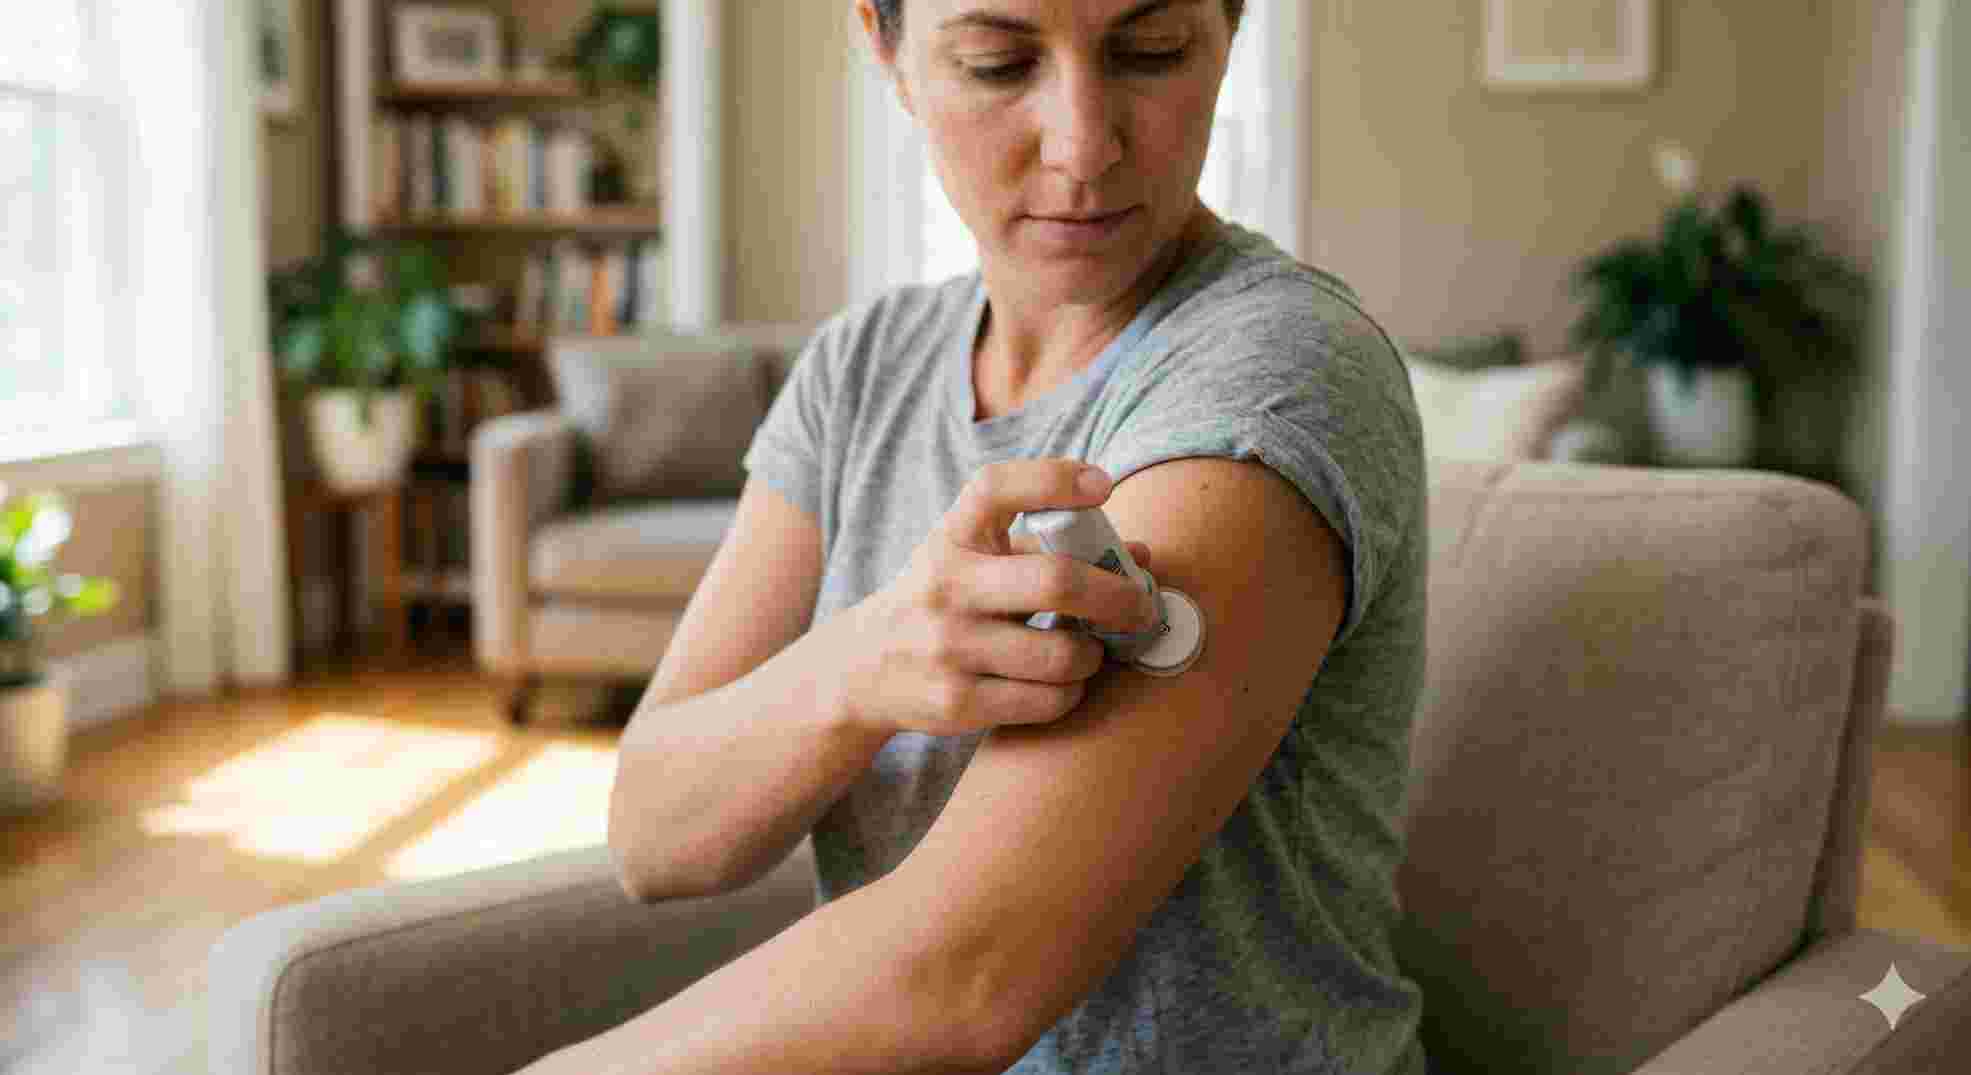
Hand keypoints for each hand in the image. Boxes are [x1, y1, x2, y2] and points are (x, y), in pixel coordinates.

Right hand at [822, 459, 1158, 738]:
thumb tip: (1142, 558)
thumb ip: (1049, 547)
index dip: (1054, 479)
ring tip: (1091, 651)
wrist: (861, 668)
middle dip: (1117, 597)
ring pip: (1062, 655)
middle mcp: (946, 586)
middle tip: (1139, 607)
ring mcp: (948, 647)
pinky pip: (1047, 700)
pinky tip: (1062, 683)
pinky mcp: (956, 702)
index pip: (996, 487)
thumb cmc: (942, 600)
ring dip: (1094, 655)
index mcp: (952, 537)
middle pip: (1056, 581)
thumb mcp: (974, 557)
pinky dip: (1070, 692)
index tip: (1103, 485)